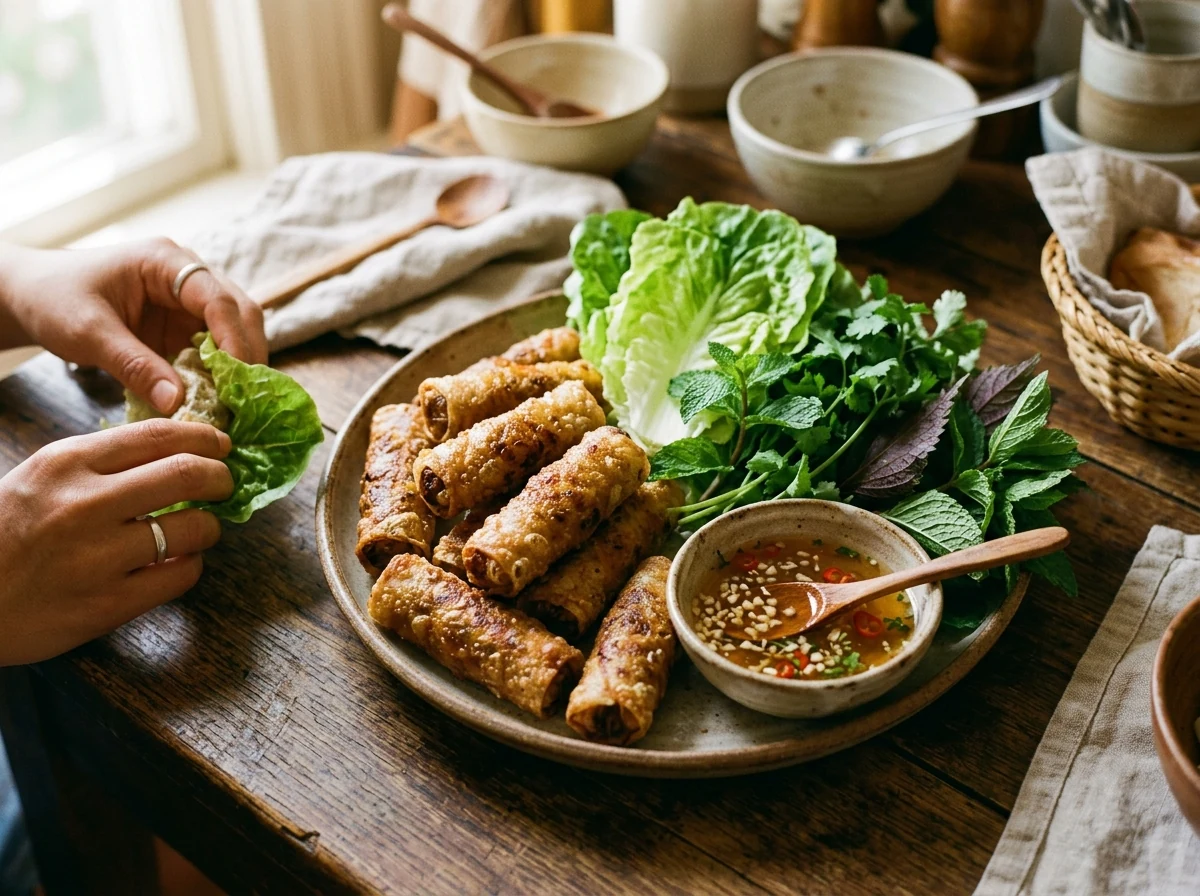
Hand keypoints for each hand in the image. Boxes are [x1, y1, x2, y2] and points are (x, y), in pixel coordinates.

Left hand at [0, 238, 266, 414]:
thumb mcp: (88, 333)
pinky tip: (218, 400)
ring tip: (235, 405)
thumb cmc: (55, 299)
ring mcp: (189, 301)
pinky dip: (220, 376)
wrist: (33, 295)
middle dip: (248, 356)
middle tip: (247, 400)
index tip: (238, 381)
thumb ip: (135, 365)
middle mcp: (188, 276)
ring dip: (238, 368)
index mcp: (165, 261)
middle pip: (240, 313)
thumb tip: (178, 403)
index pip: (218, 299)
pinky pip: (215, 350)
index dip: (234, 340)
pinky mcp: (185, 325)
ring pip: (236, 332)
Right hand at [0, 419, 234, 665]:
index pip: (157, 435)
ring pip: (193, 529)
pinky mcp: (107, 604)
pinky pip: (180, 577)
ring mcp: (97, 557)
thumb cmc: (4, 535)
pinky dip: (190, 566)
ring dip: (209, 527)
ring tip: (200, 529)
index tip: (221, 445)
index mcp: (66, 464)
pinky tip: (178, 563)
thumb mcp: (40, 478)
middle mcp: (84, 504)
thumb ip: (100, 463)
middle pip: (187, 474)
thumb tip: (175, 451)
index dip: (203, 438)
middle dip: (221, 477)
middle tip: (225, 484)